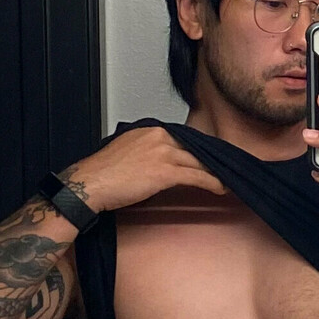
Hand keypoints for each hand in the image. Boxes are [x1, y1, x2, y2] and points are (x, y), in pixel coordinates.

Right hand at [62, 126, 225, 214]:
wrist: (90, 184)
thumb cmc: (104, 173)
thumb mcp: (128, 150)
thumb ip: (148, 150)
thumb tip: (162, 161)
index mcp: (151, 130)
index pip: (185, 138)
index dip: (201, 151)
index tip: (212, 158)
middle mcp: (159, 137)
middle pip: (195, 149)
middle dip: (213, 160)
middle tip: (227, 168)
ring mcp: (163, 153)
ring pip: (199, 162)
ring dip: (216, 173)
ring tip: (228, 180)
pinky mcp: (165, 172)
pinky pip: (196, 176)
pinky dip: (212, 183)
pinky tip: (222, 188)